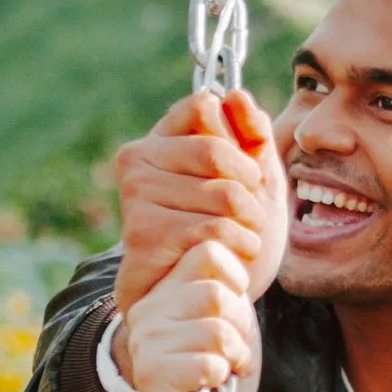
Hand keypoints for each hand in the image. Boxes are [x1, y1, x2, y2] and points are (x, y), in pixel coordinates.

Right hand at [111, 89, 286, 317]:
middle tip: (252, 215)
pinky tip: (232, 258)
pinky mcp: (141, 232)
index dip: (239, 140)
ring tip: (243, 239)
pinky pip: (213, 228)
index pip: (204, 105)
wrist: (206, 295)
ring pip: (220, 193)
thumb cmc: (230, 232)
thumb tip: (237, 96)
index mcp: (162, 137)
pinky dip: (239, 245)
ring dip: (249, 222)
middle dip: (250, 188)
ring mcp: (135, 194)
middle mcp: (138, 158)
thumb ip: (253, 136)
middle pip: (215, 150)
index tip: (247, 175)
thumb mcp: (255, 179)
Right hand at [129, 235, 264, 391]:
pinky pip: (209, 363)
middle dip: (240, 328)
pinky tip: (210, 385)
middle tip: (232, 350)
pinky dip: (222, 378)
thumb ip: (229, 286)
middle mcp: (149, 308)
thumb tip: (245, 250)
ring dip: (234, 356)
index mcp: (166, 287)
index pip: (210, 251)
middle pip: (217, 294)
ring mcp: (145, 341)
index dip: (237, 280)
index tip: (233, 312)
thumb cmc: (216, 371)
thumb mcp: (229, 319)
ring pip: (217, 330)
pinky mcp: (151, 375)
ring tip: (223, 368)